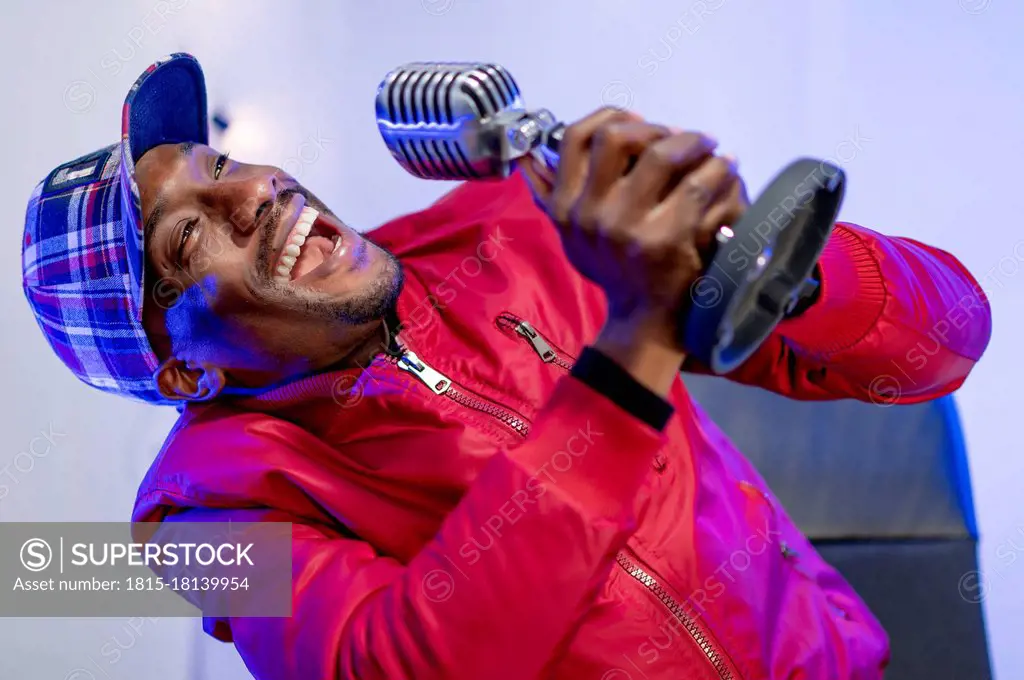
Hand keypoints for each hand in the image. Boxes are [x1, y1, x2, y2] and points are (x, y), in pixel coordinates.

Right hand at [520, 108, 747, 362]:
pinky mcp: (664, 239)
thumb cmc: (614, 272)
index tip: (639, 123)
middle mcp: (590, 216)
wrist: (642, 320)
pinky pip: (696, 184)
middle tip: (679, 136)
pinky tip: (725, 167)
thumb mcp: (573, 238)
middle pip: (616, 137)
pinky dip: (716, 169)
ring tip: (708, 146)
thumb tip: (527, 158)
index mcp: (565, 209)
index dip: (610, 117)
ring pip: (661, 155)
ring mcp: (626, 228)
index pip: (575, 138)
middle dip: (654, 128)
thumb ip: (552, 199)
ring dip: (692, 141)